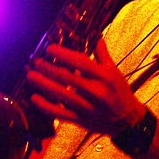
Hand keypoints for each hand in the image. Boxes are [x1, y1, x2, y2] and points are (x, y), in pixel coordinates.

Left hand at [26, 39, 145, 136]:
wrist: (128, 121)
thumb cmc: (121, 93)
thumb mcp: (115, 72)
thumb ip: (103, 55)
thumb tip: (96, 37)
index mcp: (105, 76)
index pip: (81, 62)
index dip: (63, 55)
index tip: (50, 48)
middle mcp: (96, 91)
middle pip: (67, 77)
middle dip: (48, 68)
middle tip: (35, 61)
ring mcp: (87, 107)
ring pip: (60, 94)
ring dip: (43, 84)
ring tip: (30, 75)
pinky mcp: (81, 119)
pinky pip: (60, 113)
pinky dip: (45, 106)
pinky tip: (34, 98)